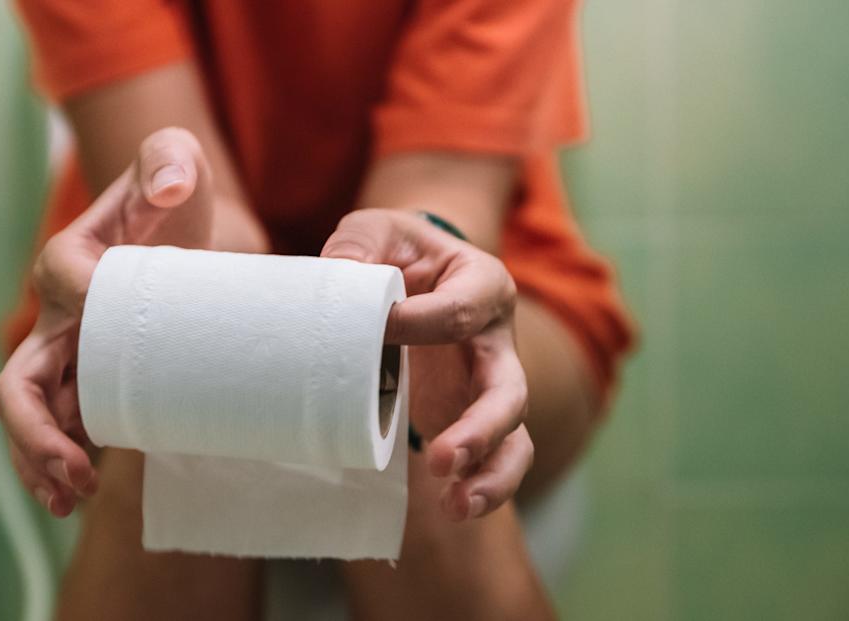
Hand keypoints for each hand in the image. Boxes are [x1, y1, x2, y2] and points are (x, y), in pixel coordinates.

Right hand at [0, 127, 213, 516]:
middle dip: (36, 431)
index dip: (89, 309)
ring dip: (39, 462)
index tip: (133, 336)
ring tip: (68, 497)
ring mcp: (70, 355)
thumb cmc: (176, 198)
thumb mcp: (177, 163)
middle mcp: (57, 315)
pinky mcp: (93, 381)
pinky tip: (74, 496)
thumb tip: (168, 188)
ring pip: (30, 415)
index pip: (64, 284)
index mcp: (69, 260)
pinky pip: (60, 428)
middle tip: (75, 470)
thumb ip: (168, 158)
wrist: (192, 235)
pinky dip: (57, 465)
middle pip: (20, 380)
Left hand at [321, 209, 532, 520]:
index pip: (462, 310)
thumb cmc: (393, 253)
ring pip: (513, 433)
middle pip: (507, 388)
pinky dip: (484, 486)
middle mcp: (498, 339)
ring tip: (456, 504)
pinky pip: (497, 458)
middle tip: (440, 458)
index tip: (379, 330)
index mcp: (482, 283)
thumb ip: (356, 248)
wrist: (408, 274)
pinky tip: (455, 508)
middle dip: (480, 428)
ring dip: (489, 471)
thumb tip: (335, 280)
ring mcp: (491, 383)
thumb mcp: (373, 233)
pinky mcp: (473, 416)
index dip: (419, 324)